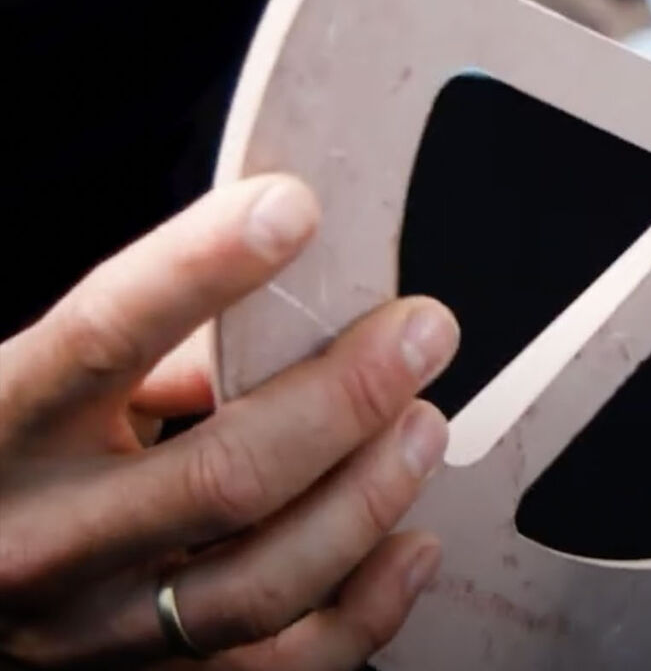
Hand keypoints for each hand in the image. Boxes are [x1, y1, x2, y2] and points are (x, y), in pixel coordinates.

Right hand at [0, 176, 454, 668]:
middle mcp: (36, 540)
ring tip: (424, 427)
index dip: (201, 269)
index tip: (294, 209)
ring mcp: (89, 631)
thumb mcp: (39, 386)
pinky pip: (282, 669)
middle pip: (221, 478)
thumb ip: (150, 343)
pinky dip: (368, 609)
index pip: (102, 338)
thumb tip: (289, 307)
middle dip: (346, 398)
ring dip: (368, 499)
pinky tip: (413, 544)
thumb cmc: (8, 459)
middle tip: (423, 332)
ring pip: (261, 585)